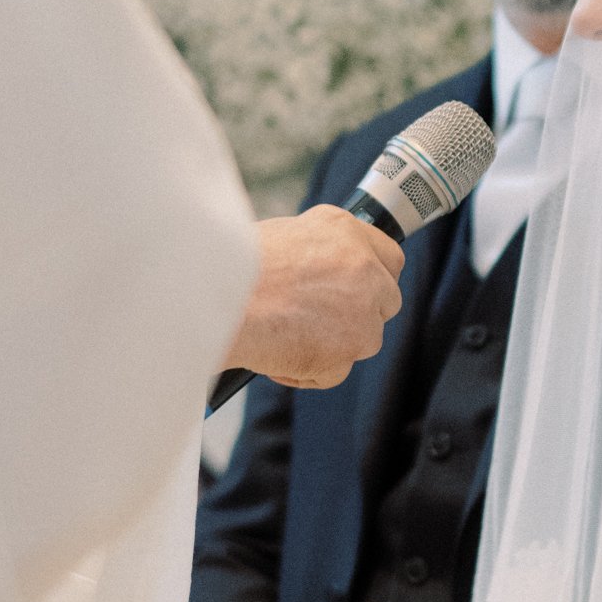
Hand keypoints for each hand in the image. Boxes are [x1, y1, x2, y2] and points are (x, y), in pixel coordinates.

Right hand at [225, 210, 404, 389]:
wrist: (213, 296)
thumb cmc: (231, 268)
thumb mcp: (283, 238)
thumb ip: (317, 253)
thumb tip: (323, 274)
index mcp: (343, 230)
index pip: (389, 257)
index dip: (374, 277)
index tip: (358, 289)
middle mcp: (362, 266)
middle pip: (386, 300)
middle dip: (359, 314)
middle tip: (318, 320)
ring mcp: (362, 308)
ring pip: (363, 339)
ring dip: (331, 346)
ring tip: (283, 336)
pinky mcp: (352, 346)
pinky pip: (335, 371)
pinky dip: (307, 371)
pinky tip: (276, 355)